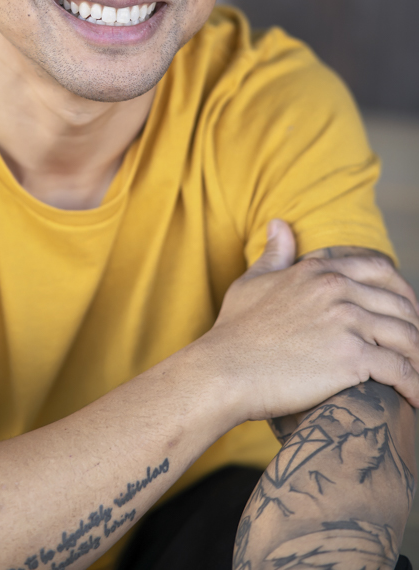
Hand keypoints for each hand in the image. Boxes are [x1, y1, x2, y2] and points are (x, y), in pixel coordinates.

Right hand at [201, 220, 418, 420]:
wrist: (224, 369)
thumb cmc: (234, 331)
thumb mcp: (252, 282)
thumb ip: (274, 254)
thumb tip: (279, 224)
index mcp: (317, 271)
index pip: (379, 270)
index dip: (402, 291)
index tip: (407, 312)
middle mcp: (336, 289)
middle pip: (400, 304)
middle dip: (416, 327)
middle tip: (416, 350)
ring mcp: (346, 322)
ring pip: (407, 337)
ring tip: (418, 377)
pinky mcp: (351, 358)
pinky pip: (400, 370)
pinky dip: (414, 385)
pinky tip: (414, 398)